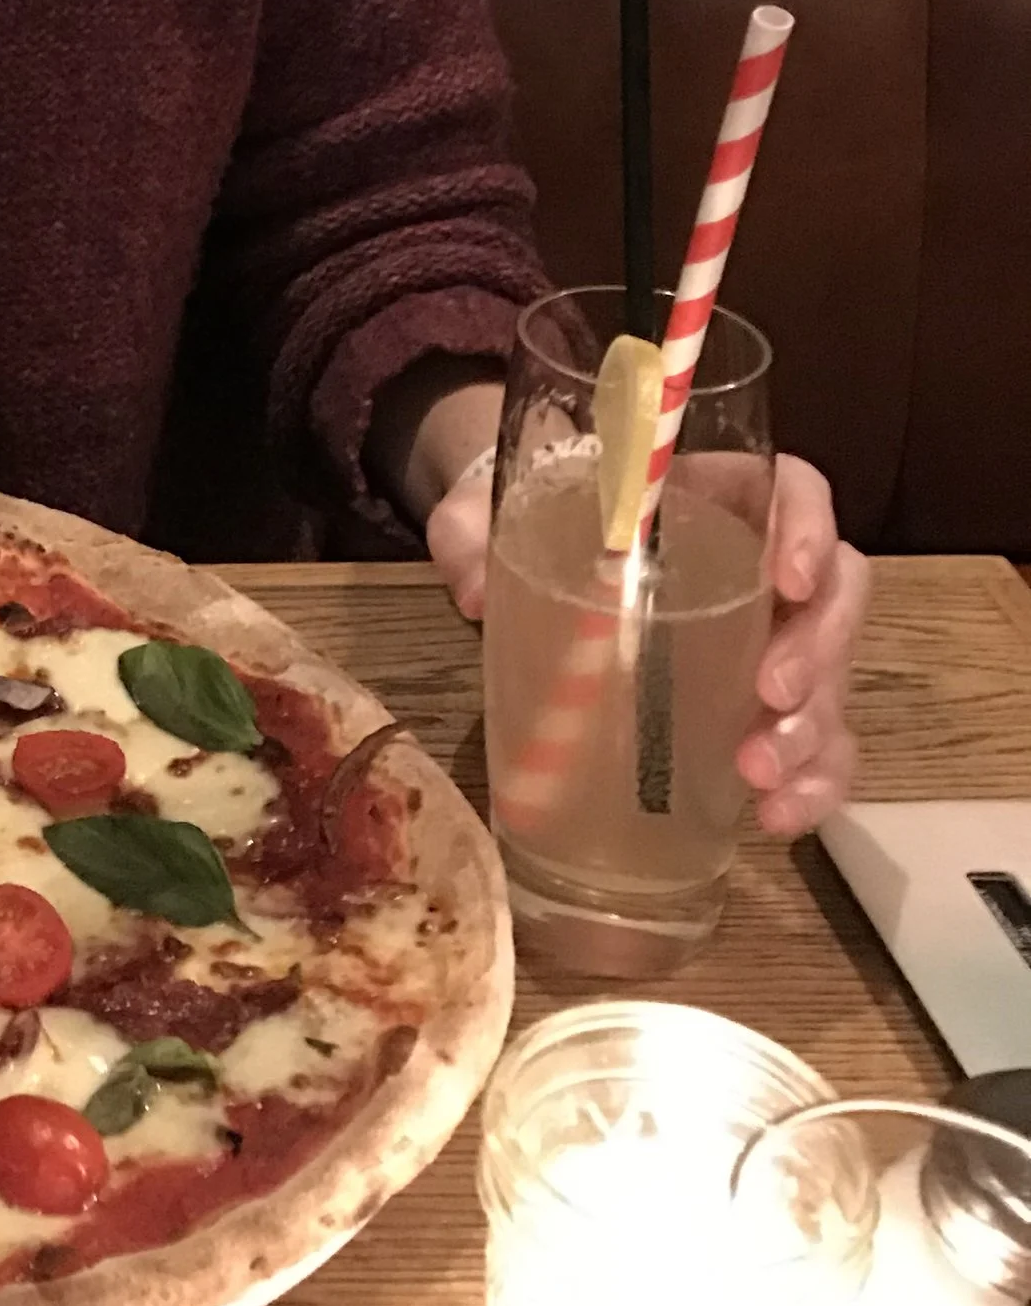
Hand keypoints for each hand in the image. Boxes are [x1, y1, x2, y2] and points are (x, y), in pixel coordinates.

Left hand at [429, 440, 865, 837]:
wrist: (530, 569)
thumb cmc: (529, 523)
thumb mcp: (485, 513)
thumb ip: (471, 535)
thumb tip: (473, 589)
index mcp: (709, 496)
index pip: (792, 489)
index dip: (807, 526)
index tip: (788, 578)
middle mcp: (756, 566)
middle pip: (835, 592)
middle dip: (817, 649)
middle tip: (769, 695)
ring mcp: (767, 641)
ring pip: (833, 677)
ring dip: (814, 729)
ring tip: (756, 772)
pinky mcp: (761, 710)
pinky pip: (816, 745)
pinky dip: (812, 783)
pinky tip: (776, 816)